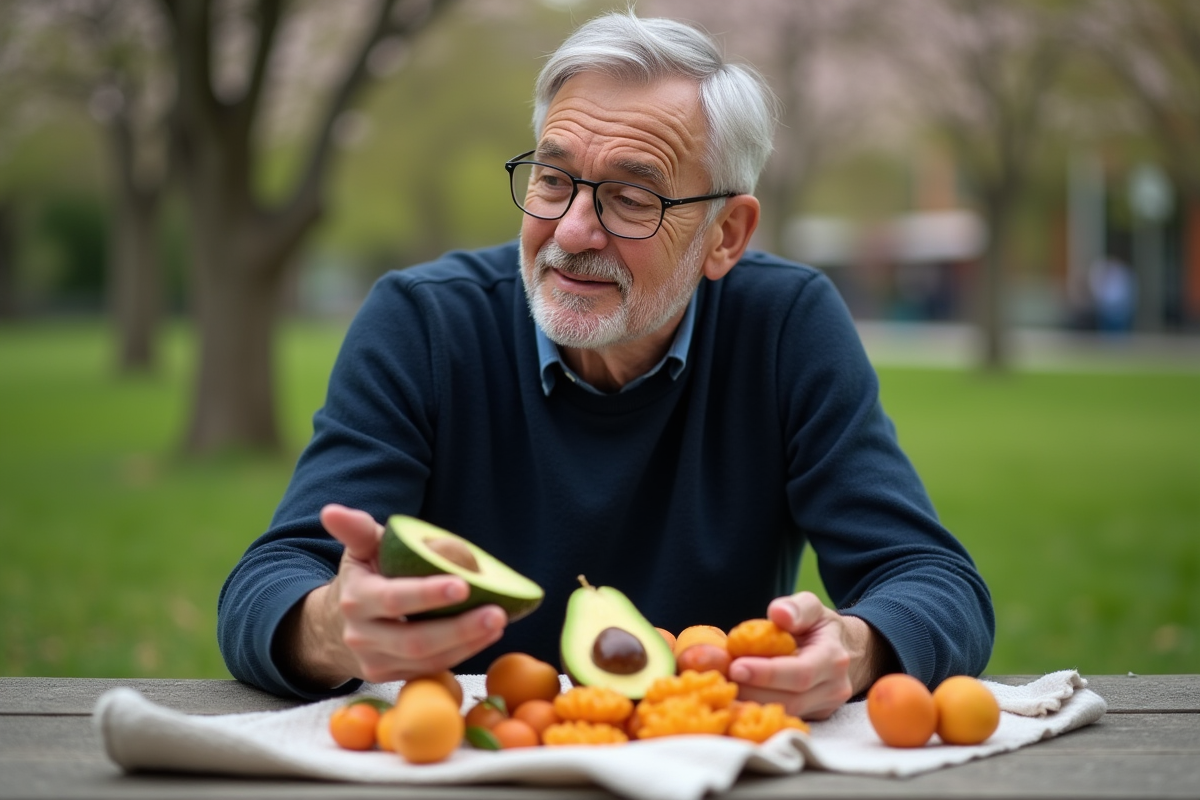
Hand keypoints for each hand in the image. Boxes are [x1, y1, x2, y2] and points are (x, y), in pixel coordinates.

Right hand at [277, 504, 506, 688]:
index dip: (428, 595)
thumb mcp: (360, 551)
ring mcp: (374, 662)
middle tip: (496, 613)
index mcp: (356, 598)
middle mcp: (362, 635)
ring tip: (498, 623)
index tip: (463, 585)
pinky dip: (461, 654)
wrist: (335, 626)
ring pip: (426, 660)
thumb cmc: (363, 577)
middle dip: (458, 629)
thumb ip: (356, 530)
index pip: (394, 599)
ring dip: (467, 643)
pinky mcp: (388, 678)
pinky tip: (486, 636)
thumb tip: (332, 511)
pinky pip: (429, 669)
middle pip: (414, 640)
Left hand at [727, 591, 884, 719]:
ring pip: (783, 713)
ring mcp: (824, 707)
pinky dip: (755, 708)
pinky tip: (734, 697)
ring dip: (749, 701)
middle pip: (789, 699)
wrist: (846, 651)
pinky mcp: (812, 718)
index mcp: (833, 659)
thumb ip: (796, 607)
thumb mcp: (812, 607)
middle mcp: (833, 688)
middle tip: (719, 676)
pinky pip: (781, 717)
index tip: (736, 666)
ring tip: (722, 684)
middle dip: (750, 690)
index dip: (766, 673)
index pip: (800, 673)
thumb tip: (779, 613)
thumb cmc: (820, 627)